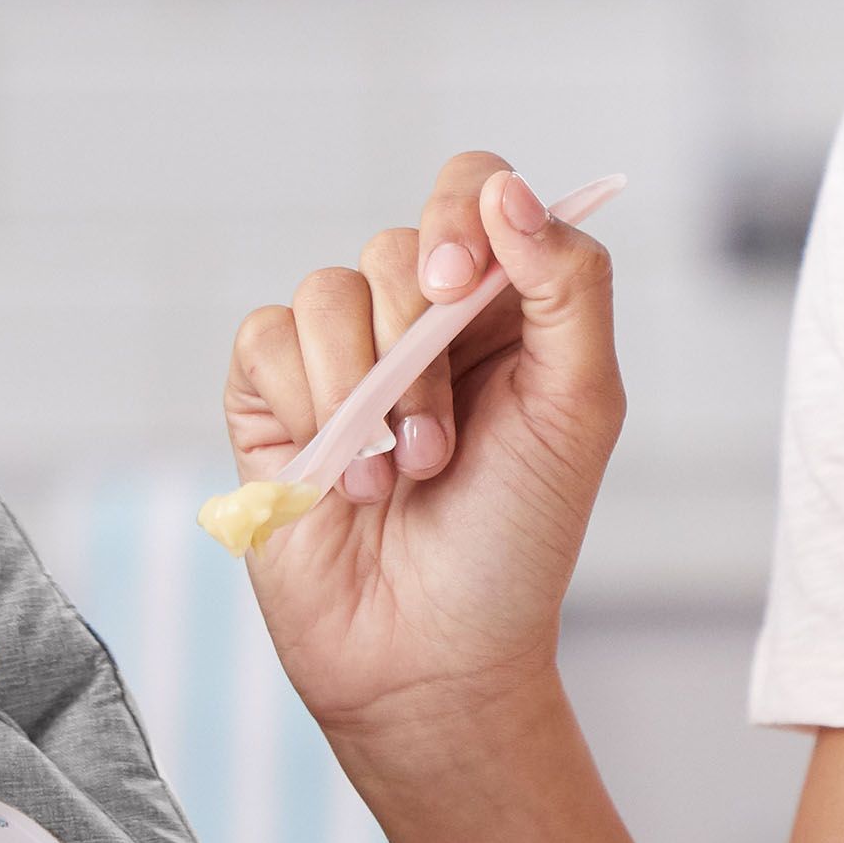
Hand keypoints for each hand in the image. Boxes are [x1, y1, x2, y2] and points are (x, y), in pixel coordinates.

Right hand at [223, 153, 625, 737]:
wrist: (433, 655)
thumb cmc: (517, 537)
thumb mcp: (580, 407)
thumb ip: (569, 285)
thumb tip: (509, 191)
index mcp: (499, 305)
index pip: (472, 187)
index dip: (461, 213)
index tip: (462, 284)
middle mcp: (416, 317)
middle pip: (397, 246)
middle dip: (422, 349)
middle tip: (441, 446)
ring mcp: (338, 356)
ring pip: (327, 291)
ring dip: (366, 393)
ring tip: (395, 476)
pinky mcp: (269, 399)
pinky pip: (264, 340)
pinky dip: (305, 406)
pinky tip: (339, 478)